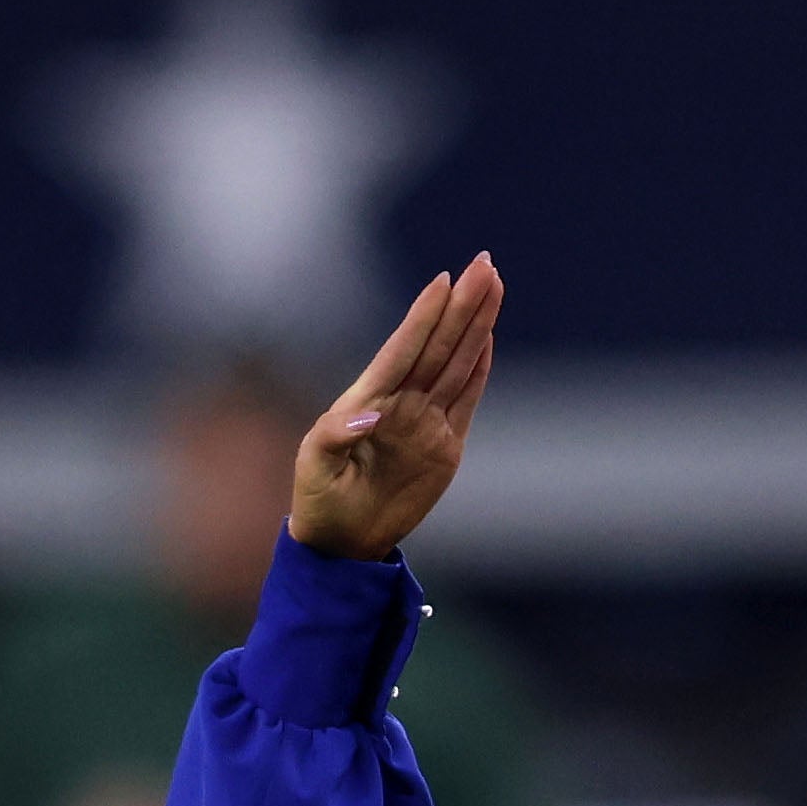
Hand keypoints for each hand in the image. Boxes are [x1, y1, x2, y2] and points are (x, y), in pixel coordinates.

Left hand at [290, 257, 502, 560]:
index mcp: (367, 400)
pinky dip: (479, 371)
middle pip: (439, 345)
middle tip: (484, 263)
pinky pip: (466, 401)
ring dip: (476, 326)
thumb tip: (371, 413)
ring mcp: (425, 423)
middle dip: (462, 304)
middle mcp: (401, 403)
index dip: (424, 316)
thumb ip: (337, 436)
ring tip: (493, 287)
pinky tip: (487, 340)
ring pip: (457, 364)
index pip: (403, 349)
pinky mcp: (445, 448)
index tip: (444, 280)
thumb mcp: (314, 466)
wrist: (341, 542)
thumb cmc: (318, 499)